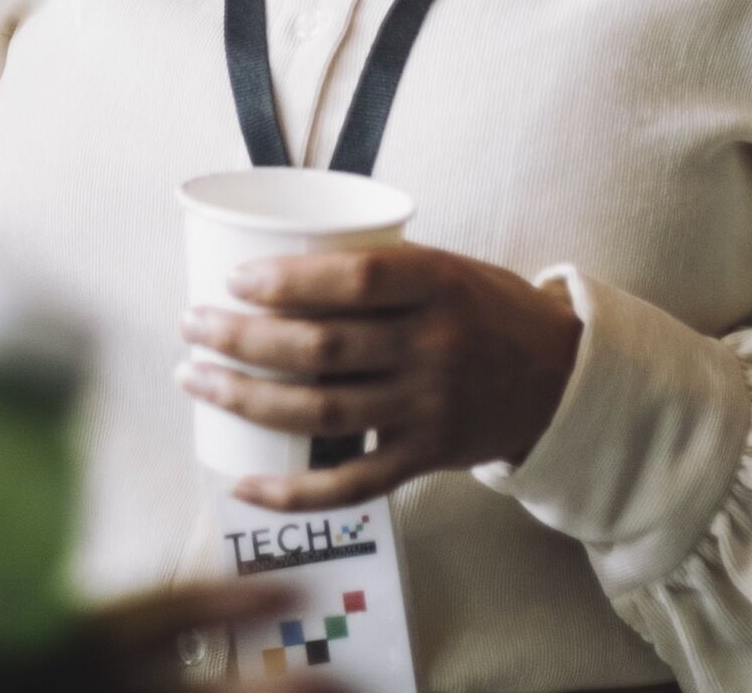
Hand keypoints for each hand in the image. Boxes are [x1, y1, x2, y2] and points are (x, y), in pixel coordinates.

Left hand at [179, 241, 582, 509]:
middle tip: (191, 324)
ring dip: (246, 399)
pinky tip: (242, 484)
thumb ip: (376, 269)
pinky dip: (291, 491)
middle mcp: (435, 348)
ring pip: (321, 413)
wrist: (560, 377)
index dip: (289, 282)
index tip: (234, 279)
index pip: (355, 281)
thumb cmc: (484, 308)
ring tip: (195, 378)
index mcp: (439, 285)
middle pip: (322, 350)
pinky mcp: (424, 458)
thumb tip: (272, 260)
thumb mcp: (445, 266)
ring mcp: (429, 408)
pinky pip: (349, 484)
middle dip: (242, 339)